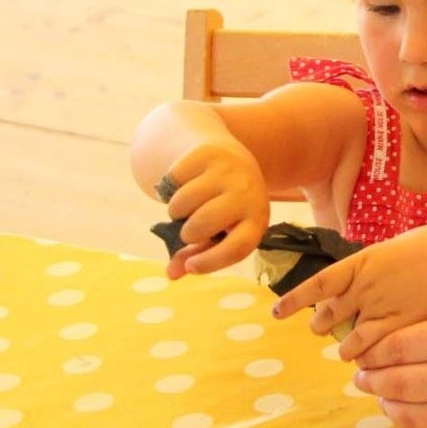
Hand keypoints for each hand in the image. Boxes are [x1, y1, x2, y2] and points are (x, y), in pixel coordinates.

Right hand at [162, 142, 268, 278]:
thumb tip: (172, 274)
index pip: (238, 247)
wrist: (228, 157)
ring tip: (186, 206)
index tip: (190, 267)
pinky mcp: (208, 153)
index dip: (212, 262)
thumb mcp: (220, 231)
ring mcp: (229, 171)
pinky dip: (169, 187)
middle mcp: (248, 193)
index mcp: (257, 219)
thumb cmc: (223, 206)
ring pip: (183, 202)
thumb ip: (197, 254)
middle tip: (189, 229)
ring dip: (175, 210)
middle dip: (188, 232)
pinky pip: (173, 179)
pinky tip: (182, 184)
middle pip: (203, 223)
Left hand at [270, 224, 426, 358]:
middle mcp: (362, 288)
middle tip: (319, 329)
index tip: (277, 312)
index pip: (318, 284)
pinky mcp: (395, 327)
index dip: (295, 299)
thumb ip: (371, 267)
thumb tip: (359, 277)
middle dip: (322, 323)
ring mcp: (378, 309)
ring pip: (346, 336)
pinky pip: (368, 348)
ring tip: (344, 351)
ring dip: (343, 345)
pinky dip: (363, 355)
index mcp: (359, 264)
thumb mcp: (391, 250)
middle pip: (329, 314)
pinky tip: (364, 359)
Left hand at [347, 302, 426, 427]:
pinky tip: (414, 417)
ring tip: (383, 399)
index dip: (375, 352)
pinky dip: (417, 426)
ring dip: (390, 407)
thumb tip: (411, 333)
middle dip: (373, 382)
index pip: (398, 347)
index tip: (365, 353)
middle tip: (362, 379)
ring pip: (411, 415)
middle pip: (397, 383)